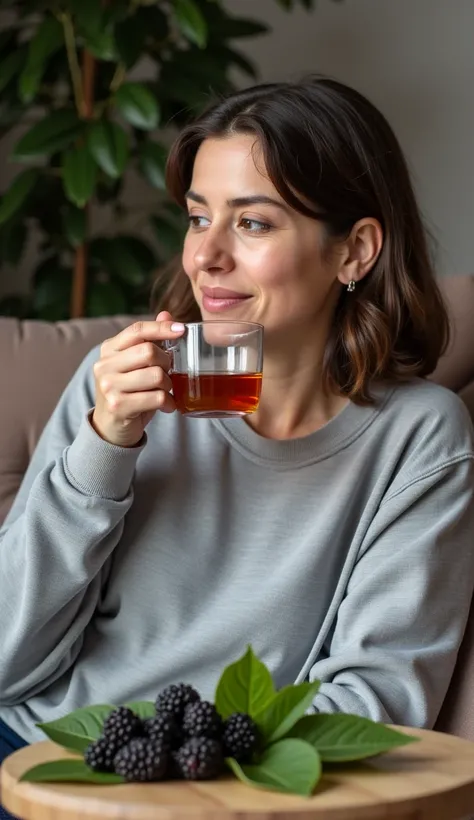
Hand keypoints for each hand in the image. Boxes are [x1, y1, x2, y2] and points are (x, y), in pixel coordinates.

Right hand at [91, 311, 184, 446]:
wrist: (110, 427)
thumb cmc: (128, 392)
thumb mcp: (136, 365)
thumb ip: (150, 340)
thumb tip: (167, 314)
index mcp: (109, 349)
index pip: (137, 330)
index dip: (161, 327)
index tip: (182, 329)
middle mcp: (104, 365)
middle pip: (149, 352)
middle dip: (166, 363)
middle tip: (168, 373)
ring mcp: (109, 386)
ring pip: (156, 376)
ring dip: (168, 385)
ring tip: (165, 391)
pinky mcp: (118, 406)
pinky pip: (156, 397)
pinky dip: (168, 402)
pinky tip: (166, 406)